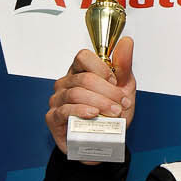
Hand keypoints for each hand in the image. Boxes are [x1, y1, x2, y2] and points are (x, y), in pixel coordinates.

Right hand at [47, 38, 134, 159]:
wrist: (107, 140)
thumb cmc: (112, 112)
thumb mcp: (124, 87)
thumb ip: (124, 65)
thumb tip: (127, 41)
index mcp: (80, 72)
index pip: (82, 57)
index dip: (101, 67)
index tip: (115, 80)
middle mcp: (66, 83)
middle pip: (84, 78)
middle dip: (108, 90)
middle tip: (122, 102)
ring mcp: (57, 100)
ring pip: (76, 93)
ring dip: (100, 102)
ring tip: (115, 112)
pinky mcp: (53, 118)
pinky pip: (65, 110)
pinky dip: (82, 111)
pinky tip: (94, 115)